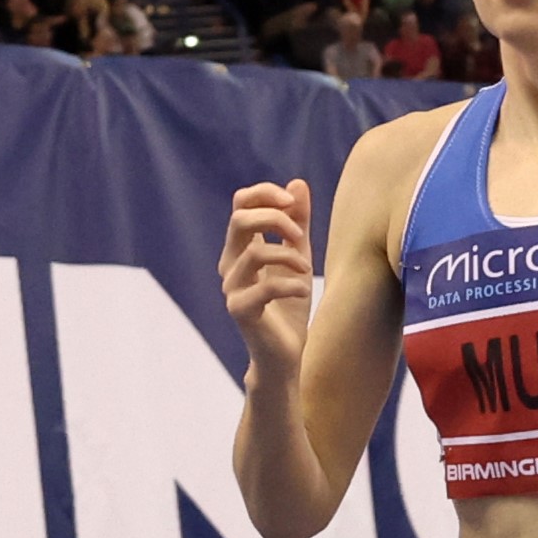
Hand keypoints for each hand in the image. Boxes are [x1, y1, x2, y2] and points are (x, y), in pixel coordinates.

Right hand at [220, 179, 311, 371]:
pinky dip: (292, 285)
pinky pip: (266, 287)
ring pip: (255, 253)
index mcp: (240, 247)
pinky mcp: (242, 311)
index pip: (241, 203)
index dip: (266, 194)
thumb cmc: (289, 306)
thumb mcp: (298, 258)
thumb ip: (297, 223)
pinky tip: (304, 292)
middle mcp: (230, 264)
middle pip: (241, 220)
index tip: (293, 201)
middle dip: (276, 218)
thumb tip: (297, 183)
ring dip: (289, 255)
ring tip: (306, 269)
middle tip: (299, 236)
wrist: (285, 354)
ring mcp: (232, 288)